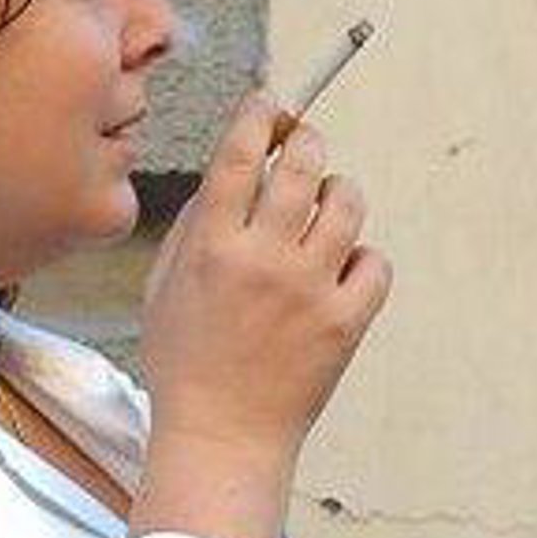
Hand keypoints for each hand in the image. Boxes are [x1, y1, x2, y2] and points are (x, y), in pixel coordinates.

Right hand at [140, 89, 393, 462]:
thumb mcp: (162, 287)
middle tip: (301, 143)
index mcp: (211, 248)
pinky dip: (360, 256)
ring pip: (347, 204)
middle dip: (305, 141)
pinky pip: (374, 260)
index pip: (239, 155)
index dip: (256, 116)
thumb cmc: (182, 361)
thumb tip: (230, 176)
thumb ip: (193, 229)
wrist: (221, 433)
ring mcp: (311, 289)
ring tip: (323, 207)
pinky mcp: (347, 320)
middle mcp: (264, 260)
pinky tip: (337, 267)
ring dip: (337, 193)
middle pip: (303, 165)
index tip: (266, 104)